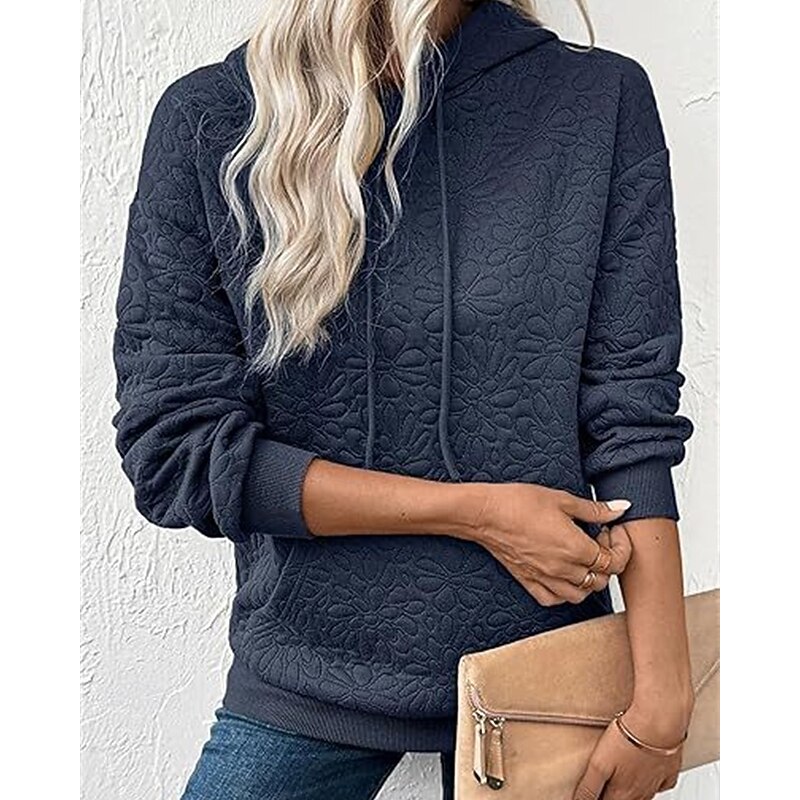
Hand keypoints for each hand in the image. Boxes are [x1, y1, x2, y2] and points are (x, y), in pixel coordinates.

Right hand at [467, 484, 632, 604]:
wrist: (485, 513)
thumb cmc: (518, 503)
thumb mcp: (562, 499)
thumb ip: (595, 510)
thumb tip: (620, 509)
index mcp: (575, 548)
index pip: (614, 562)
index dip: (620, 546)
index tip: (612, 531)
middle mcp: (563, 569)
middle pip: (601, 579)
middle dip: (607, 560)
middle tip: (599, 538)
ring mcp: (545, 578)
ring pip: (581, 594)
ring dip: (589, 579)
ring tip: (583, 557)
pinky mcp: (529, 581)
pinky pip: (553, 599)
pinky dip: (564, 592)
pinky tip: (563, 573)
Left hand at [574, 695, 692, 799]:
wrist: (657, 722)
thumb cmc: (627, 740)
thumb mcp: (598, 764)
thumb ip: (589, 786)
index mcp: (622, 792)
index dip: (596, 797)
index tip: (593, 793)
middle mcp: (640, 792)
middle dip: (613, 795)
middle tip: (605, 787)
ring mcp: (656, 781)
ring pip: (643, 796)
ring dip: (631, 792)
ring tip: (622, 783)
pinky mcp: (669, 769)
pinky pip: (660, 783)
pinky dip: (653, 783)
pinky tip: (647, 776)